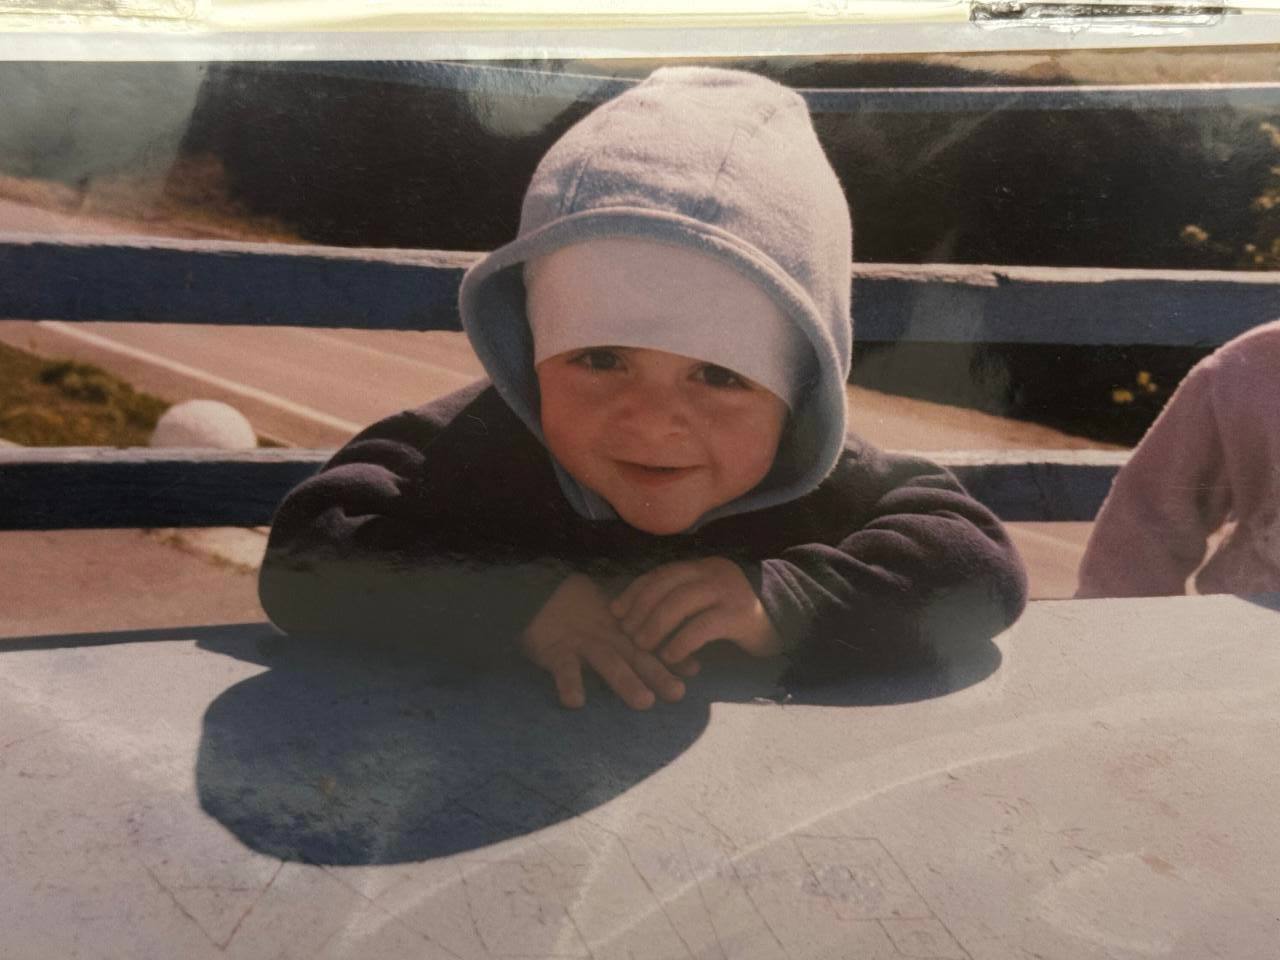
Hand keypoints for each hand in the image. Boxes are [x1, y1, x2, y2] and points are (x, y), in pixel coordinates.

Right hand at [520, 574, 692, 709]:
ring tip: (644, 702)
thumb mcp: (617, 630)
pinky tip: (575, 702)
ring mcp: (583, 644)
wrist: (538, 594)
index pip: (653, 648)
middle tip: (678, 692)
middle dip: (657, 674)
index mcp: (624, 635)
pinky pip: (563, 669)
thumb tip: (695, 668)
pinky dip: (569, 683)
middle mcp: (609, 640)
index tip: (694, 672)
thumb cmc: (584, 618)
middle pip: (637, 657)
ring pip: (608, 662)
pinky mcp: (556, 650)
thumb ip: (651, 649)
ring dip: (626, 681)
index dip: (673, 658)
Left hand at [611, 557, 783, 664]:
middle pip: (666, 586)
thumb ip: (681, 601)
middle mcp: (712, 573)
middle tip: (627, 633)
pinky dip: (681, 642)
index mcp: (701, 567)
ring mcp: (727, 592)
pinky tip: (670, 656)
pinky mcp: (739, 614)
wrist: (788, 617)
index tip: (615, 611)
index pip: (660, 574)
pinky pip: (703, 626)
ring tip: (643, 646)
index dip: (635, 591)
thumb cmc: (738, 613)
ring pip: (681, 602)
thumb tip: (638, 617)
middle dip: (641, 609)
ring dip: (656, 625)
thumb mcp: (707, 600)